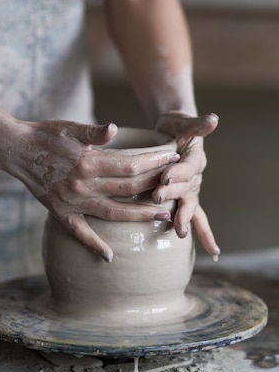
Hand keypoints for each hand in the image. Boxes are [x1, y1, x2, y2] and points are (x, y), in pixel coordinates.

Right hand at [10, 121, 180, 261]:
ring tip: (163, 217)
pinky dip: (93, 245)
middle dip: (156, 187)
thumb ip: (94, 132)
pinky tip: (109, 257)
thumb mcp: (69, 127)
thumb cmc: (45, 135)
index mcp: (88, 163)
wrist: (15, 151)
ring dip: (139, 216)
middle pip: (128, 190)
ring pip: (113, 214)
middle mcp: (83, 186)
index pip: (131, 166)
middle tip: (178, 187)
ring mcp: (72, 202)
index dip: (155, 162)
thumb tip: (115, 128)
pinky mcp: (60, 213)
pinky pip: (80, 233)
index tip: (173, 157)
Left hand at [153, 112, 219, 257]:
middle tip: (156, 197)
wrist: (174, 133)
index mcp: (195, 158)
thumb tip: (214, 119)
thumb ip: (198, 123)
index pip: (188, 167)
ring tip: (178, 230)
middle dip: (172, 194)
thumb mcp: (184, 121)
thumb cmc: (176, 126)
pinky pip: (195, 217)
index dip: (178, 172)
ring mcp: (191, 189)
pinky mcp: (184, 197)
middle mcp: (196, 176)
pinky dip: (203, 233)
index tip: (165, 176)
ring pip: (189, 205)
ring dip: (183, 217)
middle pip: (185, 188)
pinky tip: (213, 253)